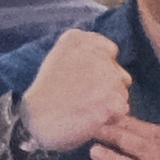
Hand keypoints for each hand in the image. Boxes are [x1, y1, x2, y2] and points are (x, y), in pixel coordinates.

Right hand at [23, 28, 131, 152]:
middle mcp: (97, 53)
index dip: (101, 67)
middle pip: (118, 73)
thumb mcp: (58, 57)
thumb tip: (109, 55)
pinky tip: (91, 118)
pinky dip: (110, 117)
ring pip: (122, 92)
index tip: (85, 79)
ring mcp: (107, 77)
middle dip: (107, 86)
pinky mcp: (114, 101)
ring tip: (86, 108)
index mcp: (80, 39)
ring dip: (109, 102)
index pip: (109, 50)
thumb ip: (84, 51)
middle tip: (84, 97)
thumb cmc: (46, 92)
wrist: (36, 120)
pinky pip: (123, 109)